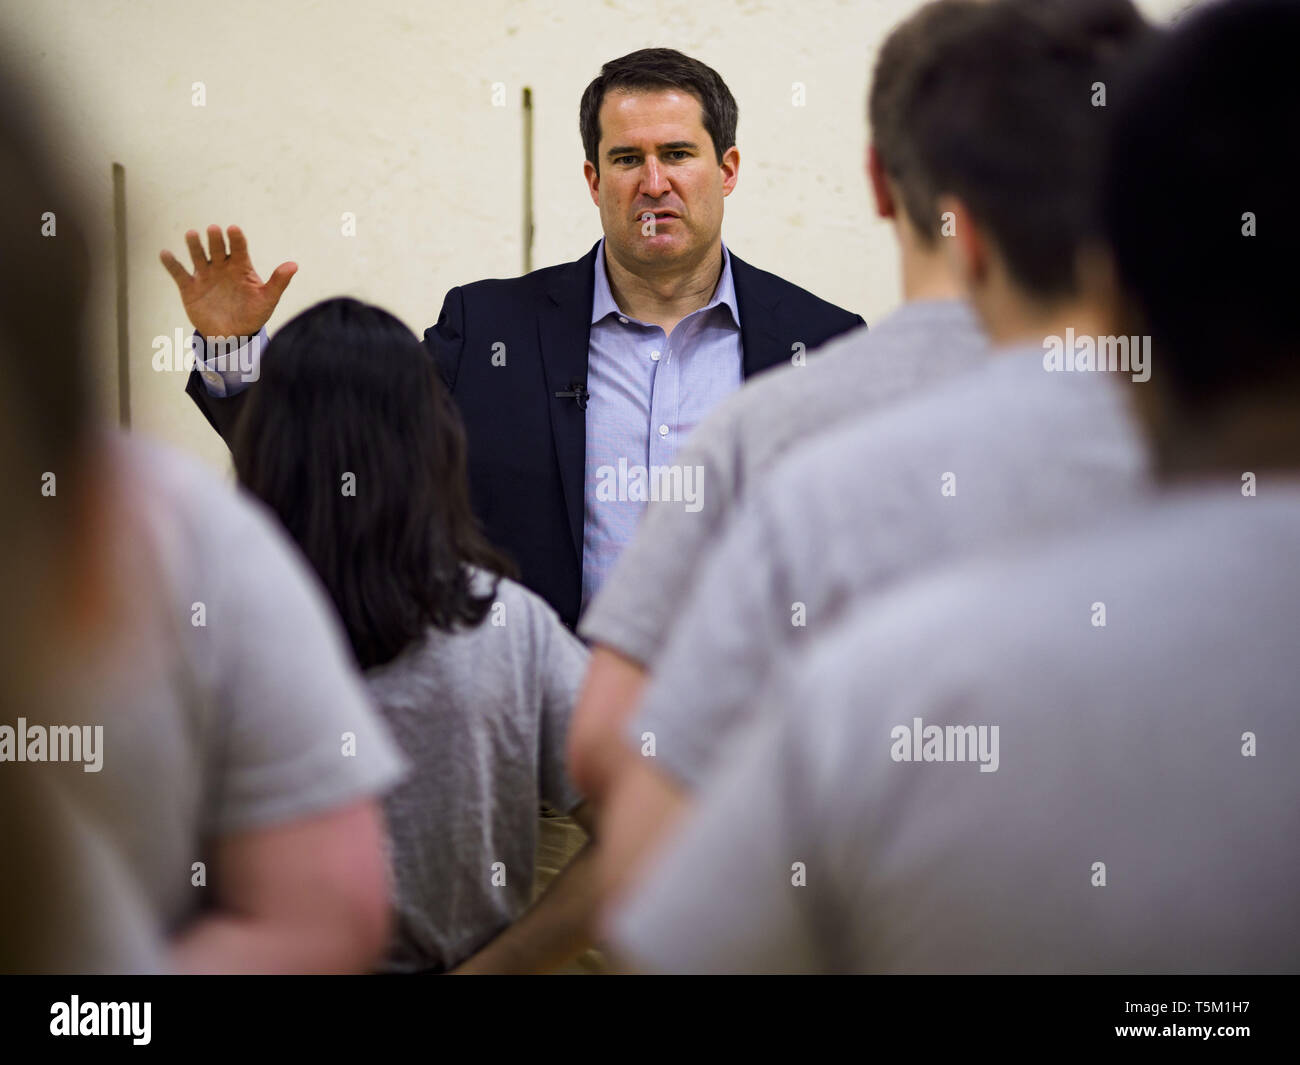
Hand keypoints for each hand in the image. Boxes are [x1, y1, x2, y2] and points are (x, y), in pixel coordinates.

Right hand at [160, 225, 295, 340]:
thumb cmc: (252, 315)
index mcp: (240, 267)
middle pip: (216, 249)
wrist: (232, 336)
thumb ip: (278, 282)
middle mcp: (221, 267)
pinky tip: (165, 254)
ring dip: (194, 246)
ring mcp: (204, 276)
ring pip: (197, 256)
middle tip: (214, 230)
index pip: (238, 249)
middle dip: (215, 240)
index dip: (236, 239)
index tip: (233, 229)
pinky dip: (171, 264)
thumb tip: (294, 265)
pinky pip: (179, 273)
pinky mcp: (189, 287)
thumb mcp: (267, 300)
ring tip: (191, 235)